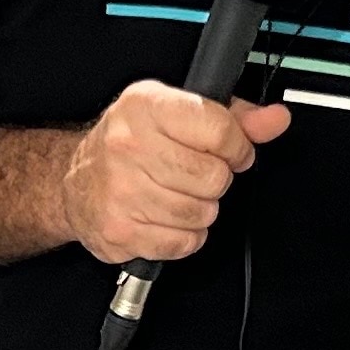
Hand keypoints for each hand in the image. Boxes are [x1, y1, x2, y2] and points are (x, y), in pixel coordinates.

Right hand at [62, 80, 290, 265]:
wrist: (73, 181)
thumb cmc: (128, 144)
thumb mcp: (177, 113)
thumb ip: (234, 117)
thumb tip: (275, 119)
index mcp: (147, 107)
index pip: (220, 130)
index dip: (237, 147)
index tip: (230, 152)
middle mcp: (129, 146)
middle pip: (214, 177)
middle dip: (215, 180)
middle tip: (197, 175)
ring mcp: (122, 191)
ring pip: (202, 213)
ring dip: (200, 209)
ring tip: (178, 195)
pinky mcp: (121, 230)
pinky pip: (183, 242)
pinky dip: (184, 236)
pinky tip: (166, 217)